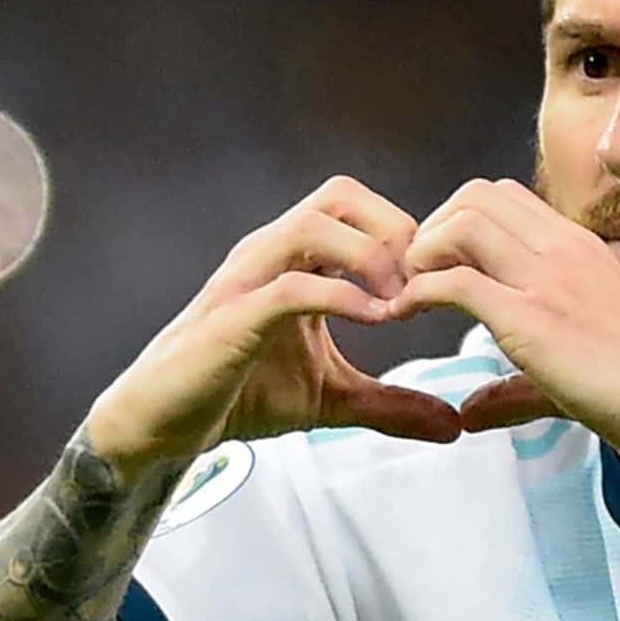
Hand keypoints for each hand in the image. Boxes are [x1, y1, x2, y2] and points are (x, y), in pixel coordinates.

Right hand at [84, 176, 459, 475]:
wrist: (167, 426)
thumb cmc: (241, 395)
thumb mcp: (333, 400)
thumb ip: (391, 405)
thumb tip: (452, 426)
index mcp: (296, 258)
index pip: (358, 206)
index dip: (408, 234)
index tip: (440, 282)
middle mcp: (271, 254)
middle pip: (341, 194)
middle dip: (395, 229)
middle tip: (428, 281)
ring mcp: (249, 279)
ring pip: (315, 226)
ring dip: (371, 256)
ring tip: (403, 301)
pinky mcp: (234, 316)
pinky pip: (292, 286)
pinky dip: (342, 297)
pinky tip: (377, 321)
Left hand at [391, 179, 619, 464]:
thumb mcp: (583, 363)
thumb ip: (517, 385)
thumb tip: (470, 412)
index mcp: (579, 249)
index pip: (503, 197)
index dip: (457, 222)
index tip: (439, 267)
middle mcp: (562, 251)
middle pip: (475, 195)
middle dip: (431, 228)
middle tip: (415, 277)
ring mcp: (548, 281)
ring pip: (460, 224)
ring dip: (420, 253)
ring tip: (408, 293)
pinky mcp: (533, 320)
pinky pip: (454, 281)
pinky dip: (418, 292)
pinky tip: (407, 315)